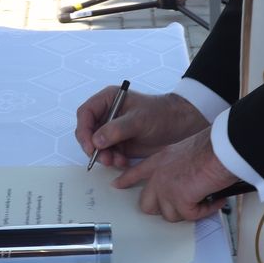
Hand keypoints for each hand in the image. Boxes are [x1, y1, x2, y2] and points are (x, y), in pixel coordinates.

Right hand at [75, 87, 207, 168]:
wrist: (179, 126)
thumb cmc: (161, 114)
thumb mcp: (139, 120)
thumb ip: (116, 129)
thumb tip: (95, 141)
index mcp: (108, 100)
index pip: (85, 113)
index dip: (84, 130)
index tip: (90, 146)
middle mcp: (107, 114)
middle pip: (87, 132)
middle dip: (93, 147)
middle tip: (104, 159)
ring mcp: (112, 130)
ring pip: (96, 146)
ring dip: (104, 156)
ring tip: (117, 162)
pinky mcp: (119, 143)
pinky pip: (108, 154)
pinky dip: (113, 160)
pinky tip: (123, 162)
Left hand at [113, 128, 239, 221]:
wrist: (220, 150)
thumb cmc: (211, 147)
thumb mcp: (185, 151)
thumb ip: (177, 166)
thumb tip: (186, 180)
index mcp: (159, 161)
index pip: (136, 172)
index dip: (126, 180)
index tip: (117, 185)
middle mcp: (159, 176)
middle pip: (147, 204)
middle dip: (163, 208)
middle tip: (180, 204)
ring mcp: (167, 189)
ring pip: (170, 215)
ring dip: (188, 210)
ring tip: (203, 198)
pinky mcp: (180, 200)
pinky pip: (190, 216)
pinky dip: (205, 211)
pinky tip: (214, 201)